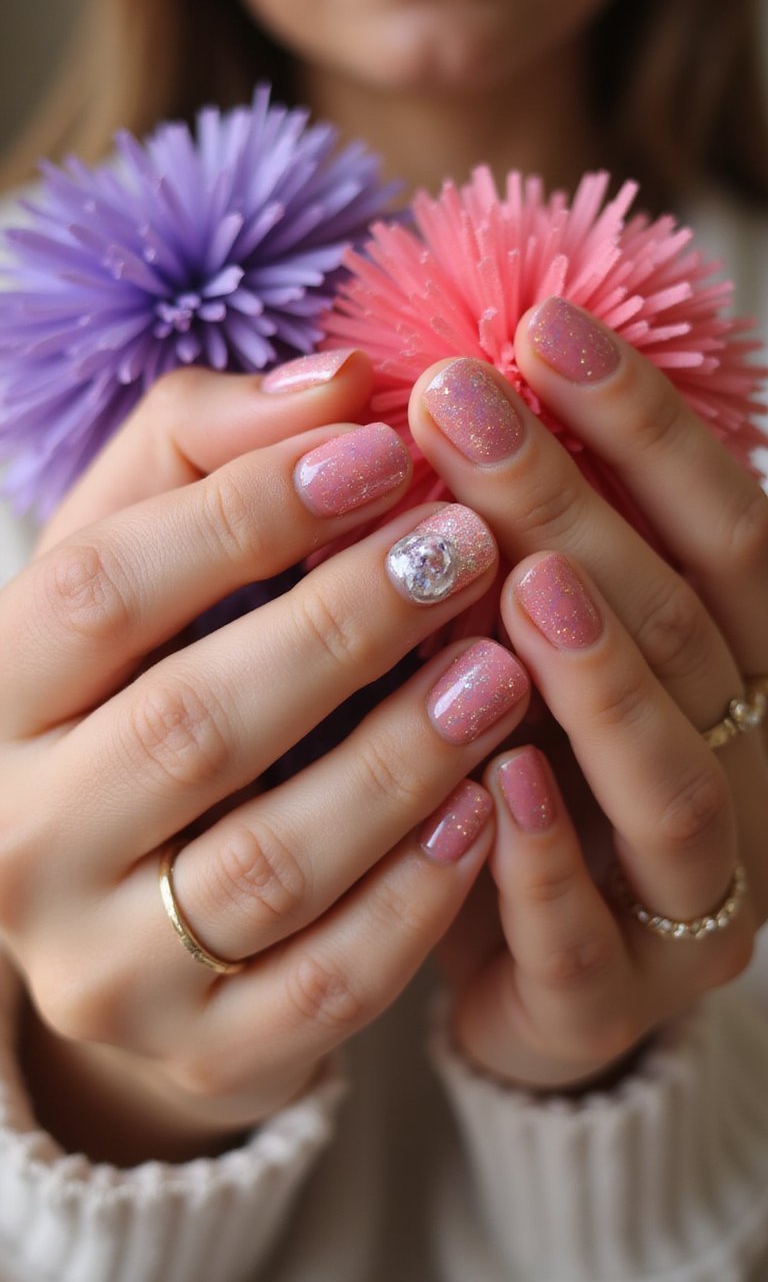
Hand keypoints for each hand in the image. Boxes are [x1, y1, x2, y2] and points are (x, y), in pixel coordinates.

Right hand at [1, 351, 531, 1160]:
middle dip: (344, 626)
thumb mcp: (145, 558)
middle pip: (192, 725)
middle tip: (467, 546)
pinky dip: (419, 894)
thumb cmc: (149, 688)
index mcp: (0, 699)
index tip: (381, 449)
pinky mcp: (201, 1051)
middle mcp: (26, 840)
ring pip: (271, 861)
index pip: (101, 591)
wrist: (131, 901)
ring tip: (503, 669)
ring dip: (403, 756)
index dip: (245, 512)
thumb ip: (211, 453)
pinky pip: (327, 985)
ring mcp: (106, 965)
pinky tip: (488, 807)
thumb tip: (339, 380)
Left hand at [406, 300, 767, 1090]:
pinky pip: (588, 934)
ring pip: (671, 780)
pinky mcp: (618, 998)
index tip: (541, 325)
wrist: (516, 962)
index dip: (643, 424)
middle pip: (684, 627)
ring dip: (600, 675)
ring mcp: (696, 892)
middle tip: (460, 403)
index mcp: (739, 667)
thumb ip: (513, 540)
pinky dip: (546, 854)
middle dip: (575, 507)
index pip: (722, 526)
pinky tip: (495, 776)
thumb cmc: (521, 761)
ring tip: (519, 576)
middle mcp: (747, 765)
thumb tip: (434, 387)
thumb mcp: (525, 638)